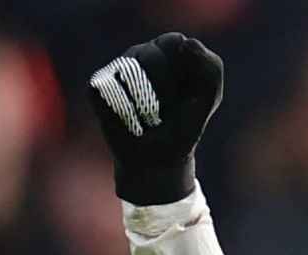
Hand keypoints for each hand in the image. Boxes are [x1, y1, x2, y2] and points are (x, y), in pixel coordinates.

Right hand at [86, 32, 224, 205]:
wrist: (159, 160)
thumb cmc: (185, 124)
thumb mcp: (209, 97)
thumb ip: (210, 67)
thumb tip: (187, 42)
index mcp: (167, 48)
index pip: (174, 43)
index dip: (182, 71)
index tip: (188, 94)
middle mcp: (139, 53)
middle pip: (151, 56)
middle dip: (166, 88)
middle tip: (169, 110)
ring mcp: (115, 69)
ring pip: (129, 73)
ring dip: (147, 103)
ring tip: (151, 116)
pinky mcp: (97, 88)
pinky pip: (110, 93)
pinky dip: (126, 112)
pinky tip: (132, 121)